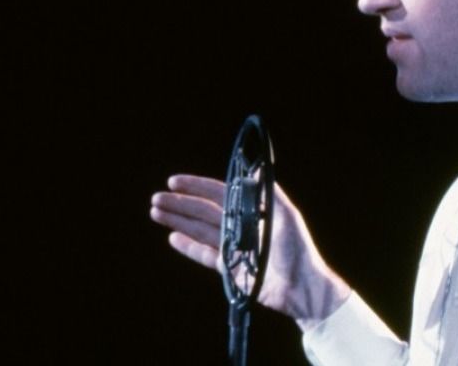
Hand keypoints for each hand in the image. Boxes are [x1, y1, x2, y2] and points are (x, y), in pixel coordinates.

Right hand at [149, 174, 350, 328]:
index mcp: (249, 211)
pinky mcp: (228, 269)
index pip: (216, 193)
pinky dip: (188, 246)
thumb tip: (253, 170)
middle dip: (179, 204)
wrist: (302, 286)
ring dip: (177, 221)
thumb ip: (268, 193)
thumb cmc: (298, 249)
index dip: (195, 186)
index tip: (174, 181)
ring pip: (198, 230)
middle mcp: (237, 226)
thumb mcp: (287, 215)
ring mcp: (231, 247)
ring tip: (155, 213)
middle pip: (202, 211)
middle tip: (156, 198)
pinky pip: (203, 254)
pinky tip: (172, 237)